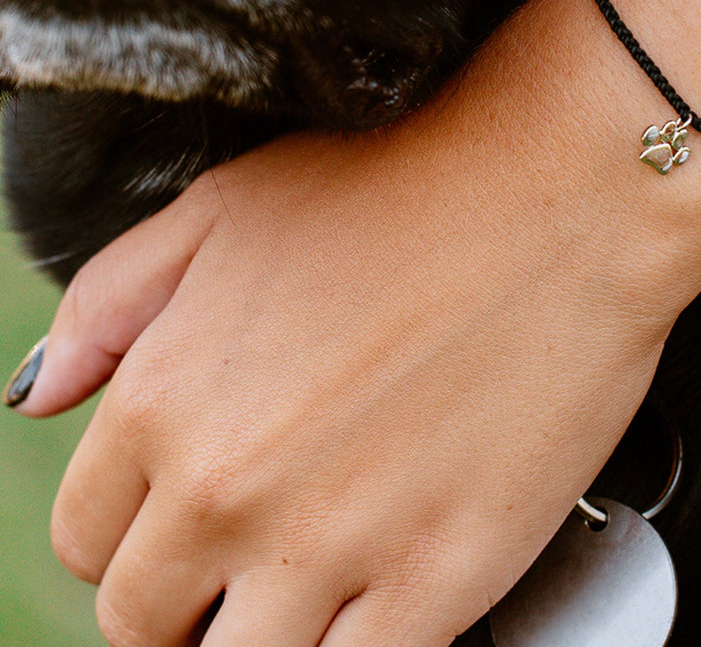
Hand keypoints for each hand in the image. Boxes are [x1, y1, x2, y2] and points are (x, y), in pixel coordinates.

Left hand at [18, 0, 700, 645]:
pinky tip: (374, 591)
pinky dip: (350, 644)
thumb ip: (111, 302)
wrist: (559, 199)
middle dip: (184, 594)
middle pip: (145, 623)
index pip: (85, 538)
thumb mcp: (224, 208)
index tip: (176, 519)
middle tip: (248, 549)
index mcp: (163, 401)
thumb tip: (42, 393)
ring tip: (311, 575)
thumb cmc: (404, 189)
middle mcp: (228, 489)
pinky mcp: (437, 580)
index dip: (128, 532)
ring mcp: (333, 546)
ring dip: (259, 632)